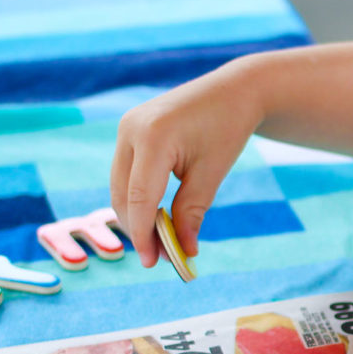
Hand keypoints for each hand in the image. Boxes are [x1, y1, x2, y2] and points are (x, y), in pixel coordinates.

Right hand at [109, 62, 261, 267]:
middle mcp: (130, 129)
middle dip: (139, 229)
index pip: (138, 198)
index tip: (153, 263)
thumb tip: (184, 251)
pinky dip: (138, 198)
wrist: (232, 90)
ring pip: (120, 186)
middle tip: (161, 258)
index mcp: (152, 136)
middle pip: (122, 194)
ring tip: (162, 241)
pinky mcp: (129, 131)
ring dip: (136, 216)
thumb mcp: (211, 174)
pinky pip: (126, 173)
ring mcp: (126, 128)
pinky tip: (157, 217)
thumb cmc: (227, 129)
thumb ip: (192, 212)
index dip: (143, 234)